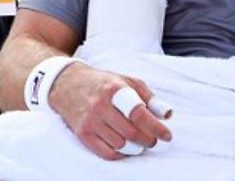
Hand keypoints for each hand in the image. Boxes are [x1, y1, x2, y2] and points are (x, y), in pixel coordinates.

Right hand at [48, 62, 171, 160]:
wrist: (67, 84)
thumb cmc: (104, 83)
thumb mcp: (127, 81)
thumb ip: (149, 97)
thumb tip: (167, 115)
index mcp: (114, 89)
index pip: (138, 113)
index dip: (155, 127)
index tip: (167, 136)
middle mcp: (100, 105)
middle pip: (131, 132)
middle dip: (148, 140)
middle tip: (154, 140)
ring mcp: (90, 121)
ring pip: (120, 145)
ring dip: (135, 147)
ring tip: (139, 141)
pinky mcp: (82, 133)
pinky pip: (106, 153)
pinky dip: (120, 154)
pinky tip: (125, 147)